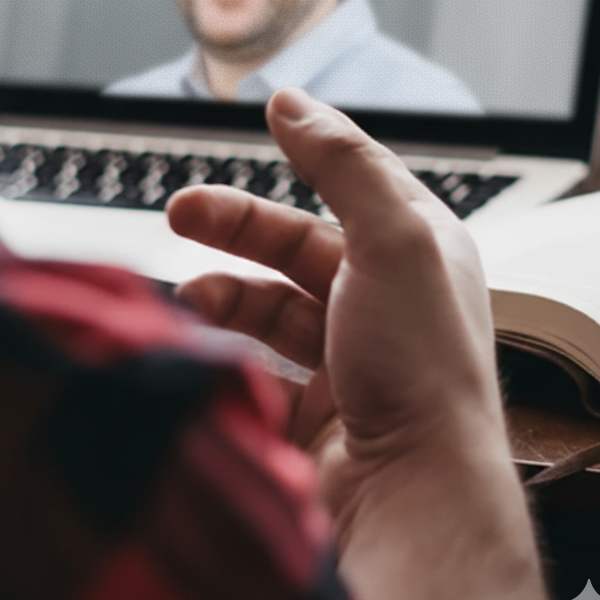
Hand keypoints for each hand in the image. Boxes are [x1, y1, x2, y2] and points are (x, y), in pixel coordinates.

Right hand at [167, 88, 559, 599]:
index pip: (358, 180)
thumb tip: (292, 102)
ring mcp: (346, 358)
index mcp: (418, 253)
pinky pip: (255, 360)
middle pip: (296, 242)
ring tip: (191, 297)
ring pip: (268, 303)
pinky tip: (204, 342)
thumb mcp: (392, 240)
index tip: (266, 114)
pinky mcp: (311, 407)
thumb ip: (342, 164)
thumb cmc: (420, 370)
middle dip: (237, 224)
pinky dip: (225, 347)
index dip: (312, 147)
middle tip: (180, 212)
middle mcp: (386, 302)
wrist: (412, 497)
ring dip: (224, 291)